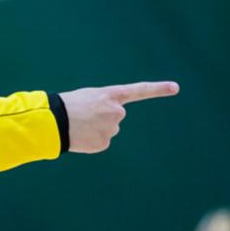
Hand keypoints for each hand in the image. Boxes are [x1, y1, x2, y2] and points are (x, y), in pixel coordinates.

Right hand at [59, 81, 178, 153]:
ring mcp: (112, 128)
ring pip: (108, 130)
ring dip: (95, 129)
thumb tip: (111, 126)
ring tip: (79, 126)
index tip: (176, 87)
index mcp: (111, 96)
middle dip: (102, 118)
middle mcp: (116, 111)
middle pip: (115, 117)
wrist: (53, 122)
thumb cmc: (66, 106)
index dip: (158, 89)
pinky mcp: (104, 143)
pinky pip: (101, 142)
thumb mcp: (88, 98)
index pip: (139, 90)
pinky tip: (80, 136)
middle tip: (83, 116)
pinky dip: (91, 141)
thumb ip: (104, 106)